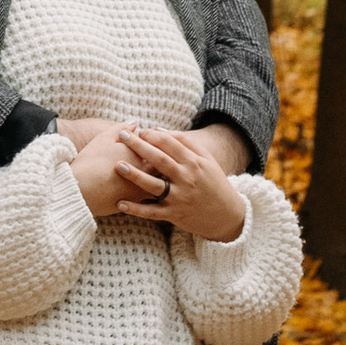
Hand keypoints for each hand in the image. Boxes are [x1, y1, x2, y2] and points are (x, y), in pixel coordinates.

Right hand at [65, 123, 171, 216]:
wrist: (80, 189)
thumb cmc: (91, 161)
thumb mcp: (104, 138)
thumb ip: (122, 127)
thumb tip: (136, 123)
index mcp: (140, 152)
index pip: (157, 144)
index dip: (156, 141)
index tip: (151, 139)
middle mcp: (146, 170)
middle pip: (163, 163)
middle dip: (163, 159)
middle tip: (159, 157)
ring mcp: (144, 187)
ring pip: (162, 181)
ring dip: (162, 176)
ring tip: (157, 172)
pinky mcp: (138, 202)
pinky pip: (154, 198)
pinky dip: (155, 192)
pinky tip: (152, 189)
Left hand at [116, 126, 248, 243]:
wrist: (227, 215)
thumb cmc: (214, 182)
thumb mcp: (206, 160)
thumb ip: (185, 143)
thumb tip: (159, 129)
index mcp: (194, 163)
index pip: (171, 144)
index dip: (154, 136)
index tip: (139, 130)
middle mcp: (187, 179)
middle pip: (159, 160)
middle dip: (139, 147)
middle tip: (122, 136)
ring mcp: (180, 198)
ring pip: (154, 185)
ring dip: (135, 176)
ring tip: (117, 166)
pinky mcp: (174, 215)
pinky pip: (152, 212)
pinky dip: (136, 209)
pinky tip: (120, 203)